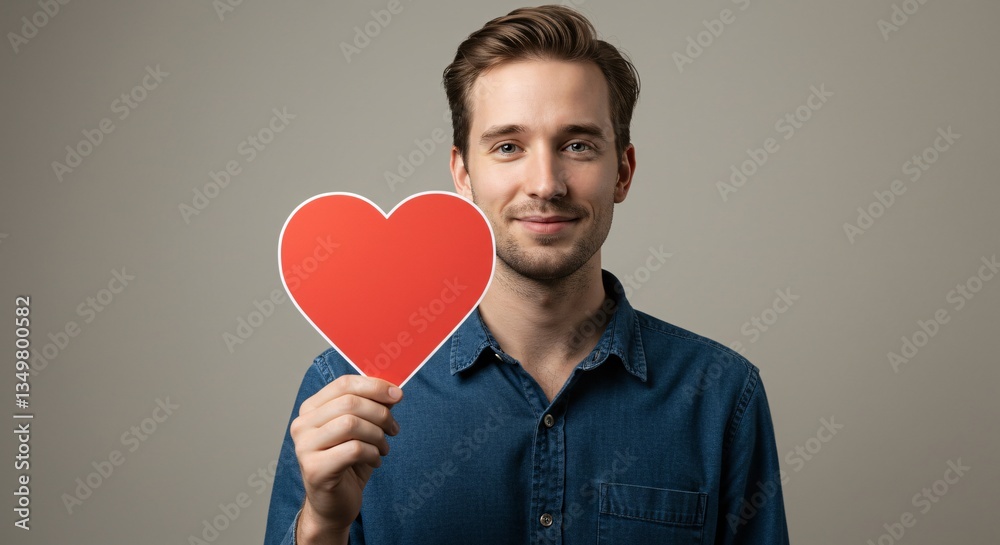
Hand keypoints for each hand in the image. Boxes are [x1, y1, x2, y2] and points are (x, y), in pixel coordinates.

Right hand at [290, 375, 401, 542]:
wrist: (334, 504)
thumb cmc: (348, 463)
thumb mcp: (362, 429)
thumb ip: (371, 406)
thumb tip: (392, 390)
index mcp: (311, 409)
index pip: (343, 384)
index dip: (374, 386)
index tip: (397, 395)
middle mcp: (302, 424)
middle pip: (349, 403)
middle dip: (380, 413)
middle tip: (393, 428)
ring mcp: (304, 447)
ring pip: (351, 424)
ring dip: (377, 435)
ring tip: (384, 447)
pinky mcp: (314, 469)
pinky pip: (353, 450)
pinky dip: (372, 453)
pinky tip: (375, 460)